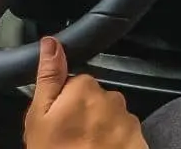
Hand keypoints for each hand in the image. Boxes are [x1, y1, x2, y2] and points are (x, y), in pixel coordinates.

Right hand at [24, 37, 147, 148]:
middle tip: (71, 139)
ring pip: (112, 117)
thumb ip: (48, 76)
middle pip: (96, 99)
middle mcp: (113, 98)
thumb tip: (51, 41)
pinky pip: (126, 136)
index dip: (65, 102)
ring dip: (102, 130)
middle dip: (86, 114)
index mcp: (85, 87)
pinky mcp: (141, 143)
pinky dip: (117, 145)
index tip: (59, 122)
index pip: (76, 83)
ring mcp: (129, 122)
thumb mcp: (39, 117)